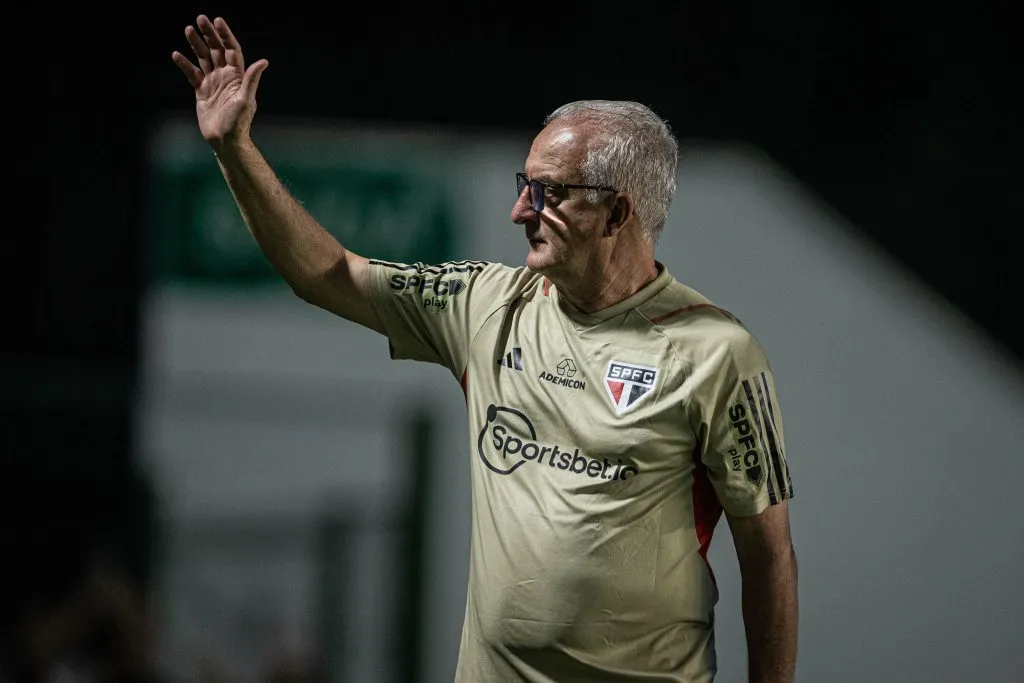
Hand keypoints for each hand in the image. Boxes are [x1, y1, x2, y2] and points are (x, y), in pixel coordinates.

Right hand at [172, 15, 268, 150]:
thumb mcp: (246, 100)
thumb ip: (252, 79)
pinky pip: (192, 74)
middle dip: (209, 34)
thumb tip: (263, 61)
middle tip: (200, 18)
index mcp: (237, 76)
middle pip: (216, 50)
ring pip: (203, 58)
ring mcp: (213, 82)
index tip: (217, 21)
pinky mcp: (201, 91)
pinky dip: (185, 64)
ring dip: (196, 44)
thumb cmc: (239, 123)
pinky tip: (176, 55)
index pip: (231, 50)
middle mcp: (225, 76)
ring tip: (188, 29)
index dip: (225, 35)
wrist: (225, 141)